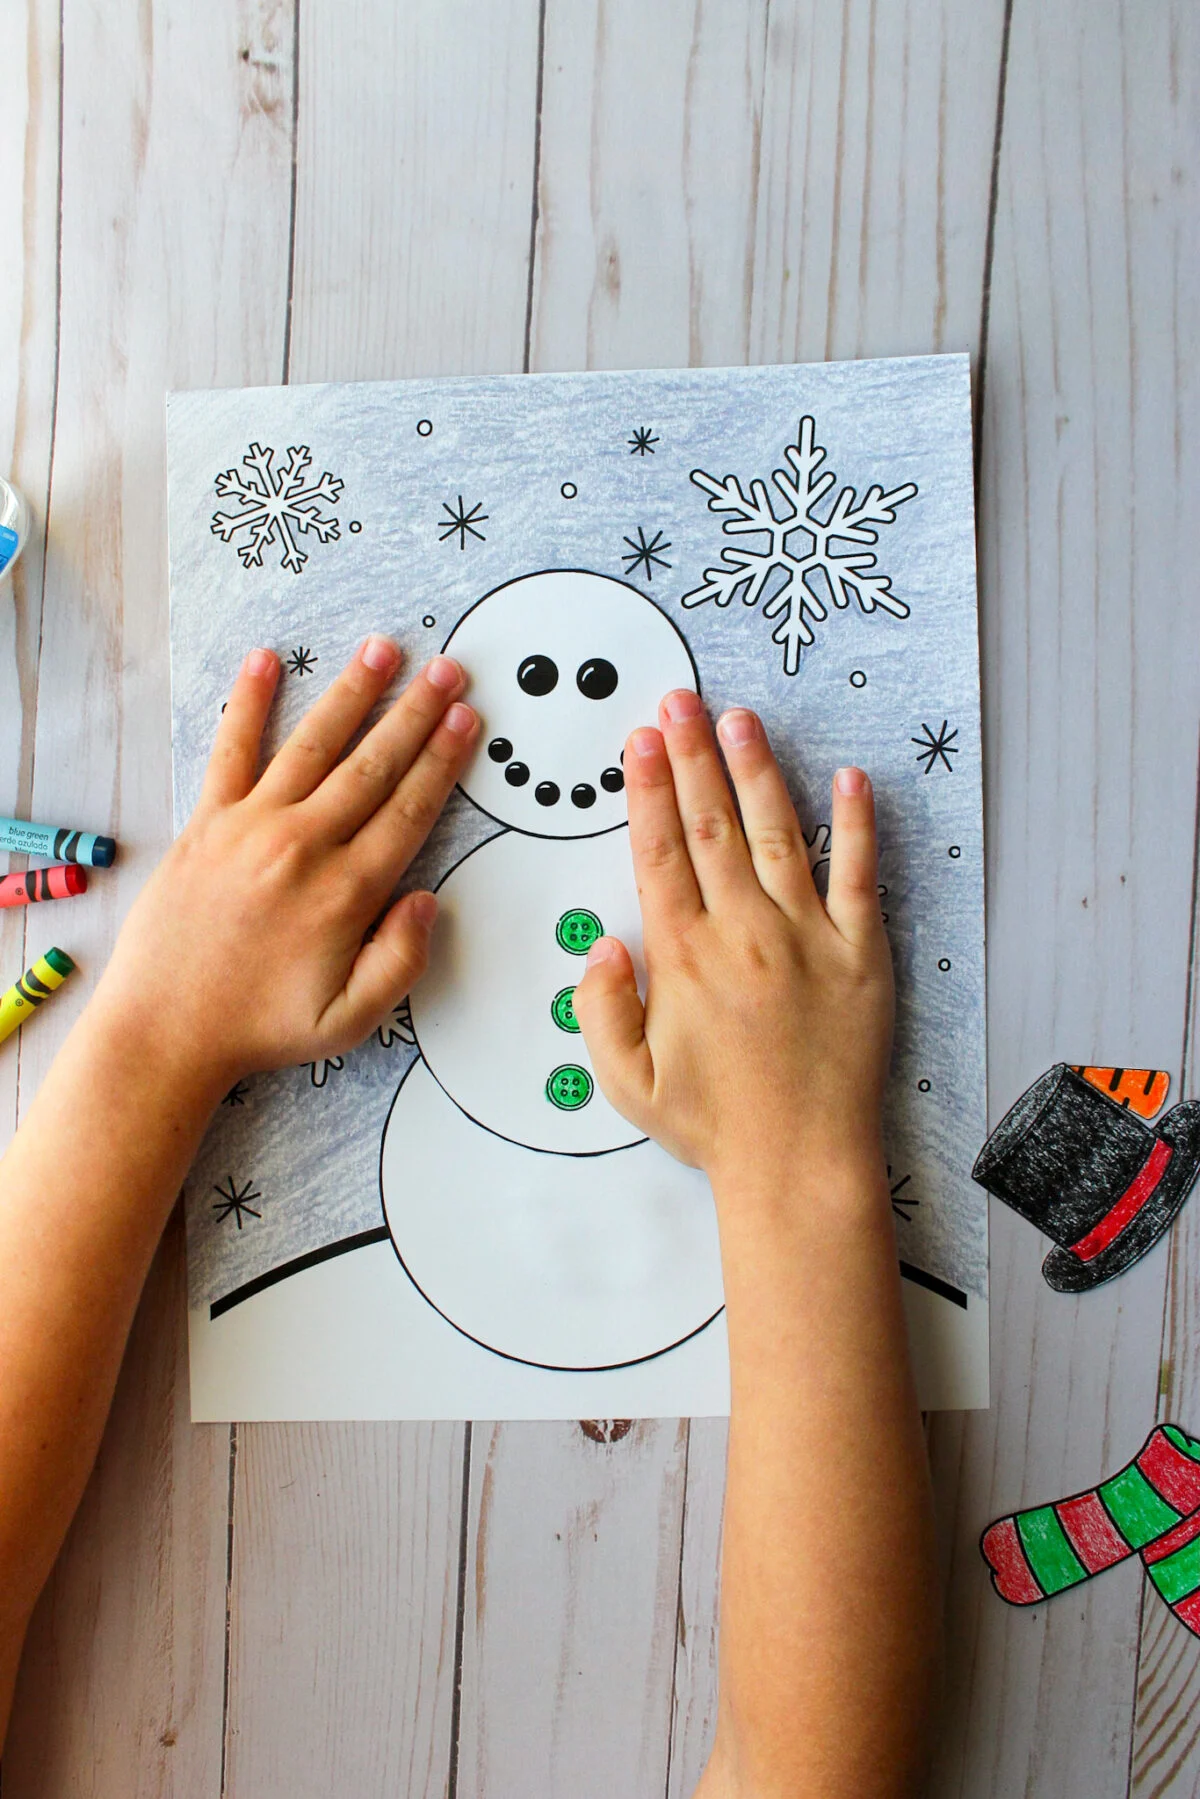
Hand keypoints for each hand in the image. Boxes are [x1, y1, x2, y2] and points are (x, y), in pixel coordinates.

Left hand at [95, 637, 477, 1091]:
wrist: (165, 1029)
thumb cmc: (258, 1026)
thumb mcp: (350, 1019)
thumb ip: (401, 961)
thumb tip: (429, 901)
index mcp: (346, 892)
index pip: (409, 810)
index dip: (443, 759)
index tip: (466, 720)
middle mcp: (302, 847)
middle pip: (373, 765)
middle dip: (415, 711)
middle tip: (447, 669)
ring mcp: (251, 827)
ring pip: (314, 745)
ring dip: (352, 692)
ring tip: (383, 649)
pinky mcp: (206, 823)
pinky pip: (231, 751)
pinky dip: (248, 703)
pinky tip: (266, 661)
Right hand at [573, 688, 892, 1187]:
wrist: (800, 1164)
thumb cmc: (715, 1126)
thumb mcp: (625, 1082)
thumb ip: (600, 1009)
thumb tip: (604, 943)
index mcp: (685, 957)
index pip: (660, 851)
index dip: (649, 788)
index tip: (643, 741)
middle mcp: (744, 932)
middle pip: (711, 824)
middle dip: (692, 755)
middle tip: (680, 701)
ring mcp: (807, 937)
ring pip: (777, 832)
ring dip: (756, 771)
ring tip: (740, 720)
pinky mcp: (860, 953)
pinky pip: (859, 874)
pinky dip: (857, 824)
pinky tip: (850, 778)